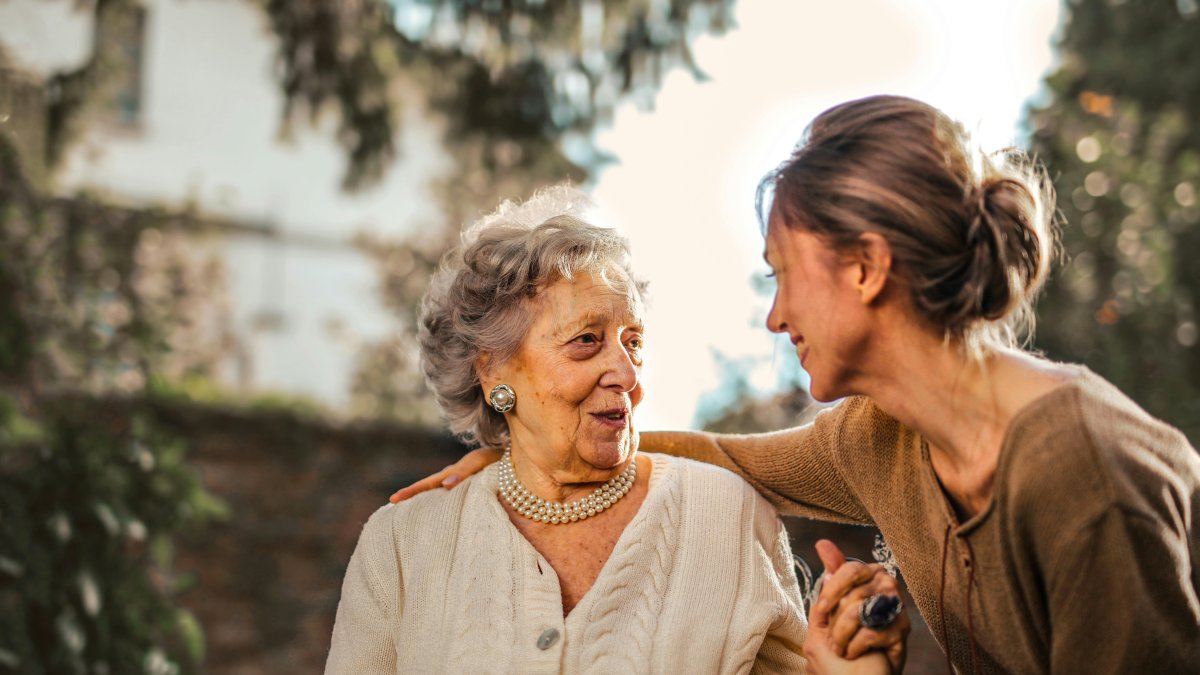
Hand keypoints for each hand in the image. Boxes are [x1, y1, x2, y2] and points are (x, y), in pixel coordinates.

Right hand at [388, 448, 501, 502]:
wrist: (516, 454)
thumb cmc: (500, 457)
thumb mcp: (481, 461)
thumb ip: (464, 472)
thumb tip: (444, 485)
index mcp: (455, 472)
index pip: (429, 483)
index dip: (411, 491)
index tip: (393, 499)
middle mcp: (456, 476)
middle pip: (430, 486)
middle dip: (412, 495)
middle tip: (392, 504)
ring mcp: (463, 480)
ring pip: (440, 490)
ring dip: (426, 499)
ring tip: (408, 512)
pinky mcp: (473, 485)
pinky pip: (454, 494)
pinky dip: (444, 501)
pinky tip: (440, 513)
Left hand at [809, 540, 908, 672]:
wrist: (860, 672)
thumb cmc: (846, 637)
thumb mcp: (830, 607)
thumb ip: (831, 576)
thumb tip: (823, 544)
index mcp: (869, 575)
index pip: (851, 569)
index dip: (833, 589)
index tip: (821, 608)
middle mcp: (886, 585)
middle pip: (854, 593)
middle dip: (835, 622)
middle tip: (831, 639)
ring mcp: (897, 607)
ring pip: (861, 612)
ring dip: (842, 636)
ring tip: (840, 647)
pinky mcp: (902, 630)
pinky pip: (871, 632)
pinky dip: (855, 647)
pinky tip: (854, 653)